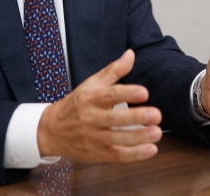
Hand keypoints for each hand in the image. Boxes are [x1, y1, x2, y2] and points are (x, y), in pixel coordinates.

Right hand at [37, 49, 162, 161]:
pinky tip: (151, 150)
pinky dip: (134, 155)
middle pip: (114, 119)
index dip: (127, 94)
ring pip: (117, 140)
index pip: (109, 95)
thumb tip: (131, 54)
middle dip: (136, 117)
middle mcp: (90, 118)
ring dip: (138, 137)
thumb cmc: (75, 104)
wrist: (51, 130)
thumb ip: (113, 70)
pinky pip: (117, 156)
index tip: (144, 93)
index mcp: (89, 98)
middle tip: (156, 114)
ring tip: (157, 132)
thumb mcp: (91, 84)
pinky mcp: (97, 154)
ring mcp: (93, 138)